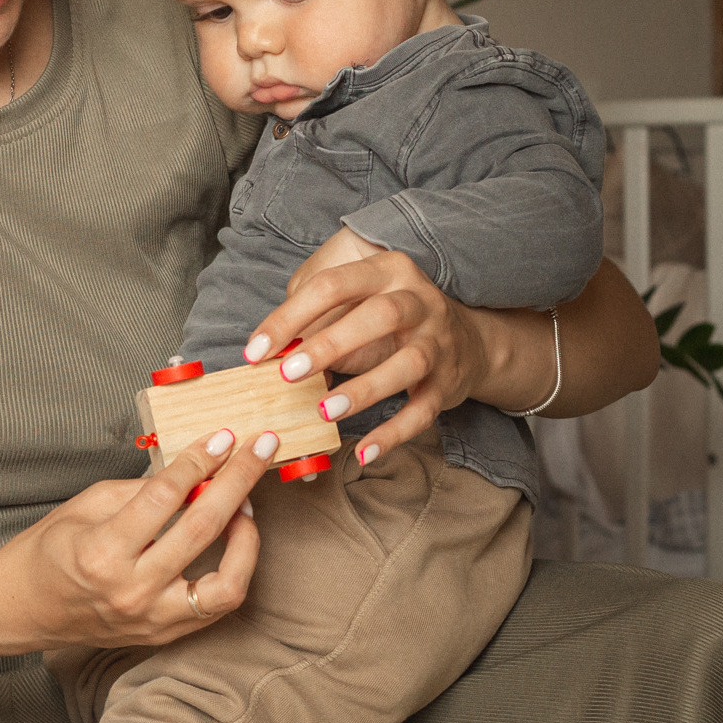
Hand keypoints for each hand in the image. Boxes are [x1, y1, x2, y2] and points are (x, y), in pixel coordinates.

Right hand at [0, 428, 278, 648]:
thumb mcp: (86, 505)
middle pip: (203, 529)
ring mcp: (151, 620)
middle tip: (258, 451)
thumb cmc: (47, 552)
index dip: (199, 460)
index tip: (222, 437)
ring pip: (226, 584)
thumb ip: (142, 490)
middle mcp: (132, 591)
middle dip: (238, 481)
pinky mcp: (163, 635)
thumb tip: (194, 471)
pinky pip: (215, 606)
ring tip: (246, 505)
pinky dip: (233, 570)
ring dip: (247, 538)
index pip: (165, 496)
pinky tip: (233, 539)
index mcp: (103, 552)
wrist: (20, 610)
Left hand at [243, 242, 491, 461]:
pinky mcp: (448, 381)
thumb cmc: (389, 320)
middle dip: (331, 344)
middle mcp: (419, 300)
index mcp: (388, 271)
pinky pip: (423, 409)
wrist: (467, 342)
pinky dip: (394, 433)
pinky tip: (364, 452)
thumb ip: (316, 318)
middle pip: (380, 316)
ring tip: (325, 412)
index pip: (333, 285)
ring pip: (408, 362)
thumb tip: (270, 353)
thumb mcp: (357, 301)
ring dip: (365, 389)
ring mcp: (439, 341)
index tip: (256, 351)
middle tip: (288, 374)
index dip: (290, 317)